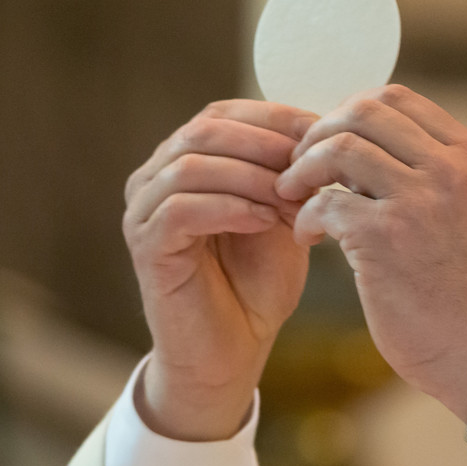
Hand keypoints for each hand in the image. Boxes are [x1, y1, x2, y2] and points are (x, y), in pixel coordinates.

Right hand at [123, 100, 315, 439]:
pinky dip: (228, 207)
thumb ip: (289, 173)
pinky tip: (265, 221)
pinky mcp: (144, 245)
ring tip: (293, 198)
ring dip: (251, 176)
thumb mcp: (282, 216)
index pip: (224, 113)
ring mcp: (143, 209)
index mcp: (186, 160)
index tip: (324, 131)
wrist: (233, 352)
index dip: (274, 116)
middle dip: (265, 143)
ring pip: (192, 165)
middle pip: (205, 130)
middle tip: (310, 163)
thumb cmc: (257, 284)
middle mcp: (155, 176)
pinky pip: (180, 209)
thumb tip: (323, 128)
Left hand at [277, 85, 466, 422]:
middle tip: (300, 166)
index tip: (331, 145)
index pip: (397, 98)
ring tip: (293, 197)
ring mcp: (419, 201)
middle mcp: (450, 170)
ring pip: (338, 148)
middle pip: (363, 111)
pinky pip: (325, 203)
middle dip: (320, 133)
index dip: (350, 114)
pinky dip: (305, 217)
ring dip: (303, 170)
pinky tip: (308, 238)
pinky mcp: (386, 239)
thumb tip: (361, 141)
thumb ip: (430, 171)